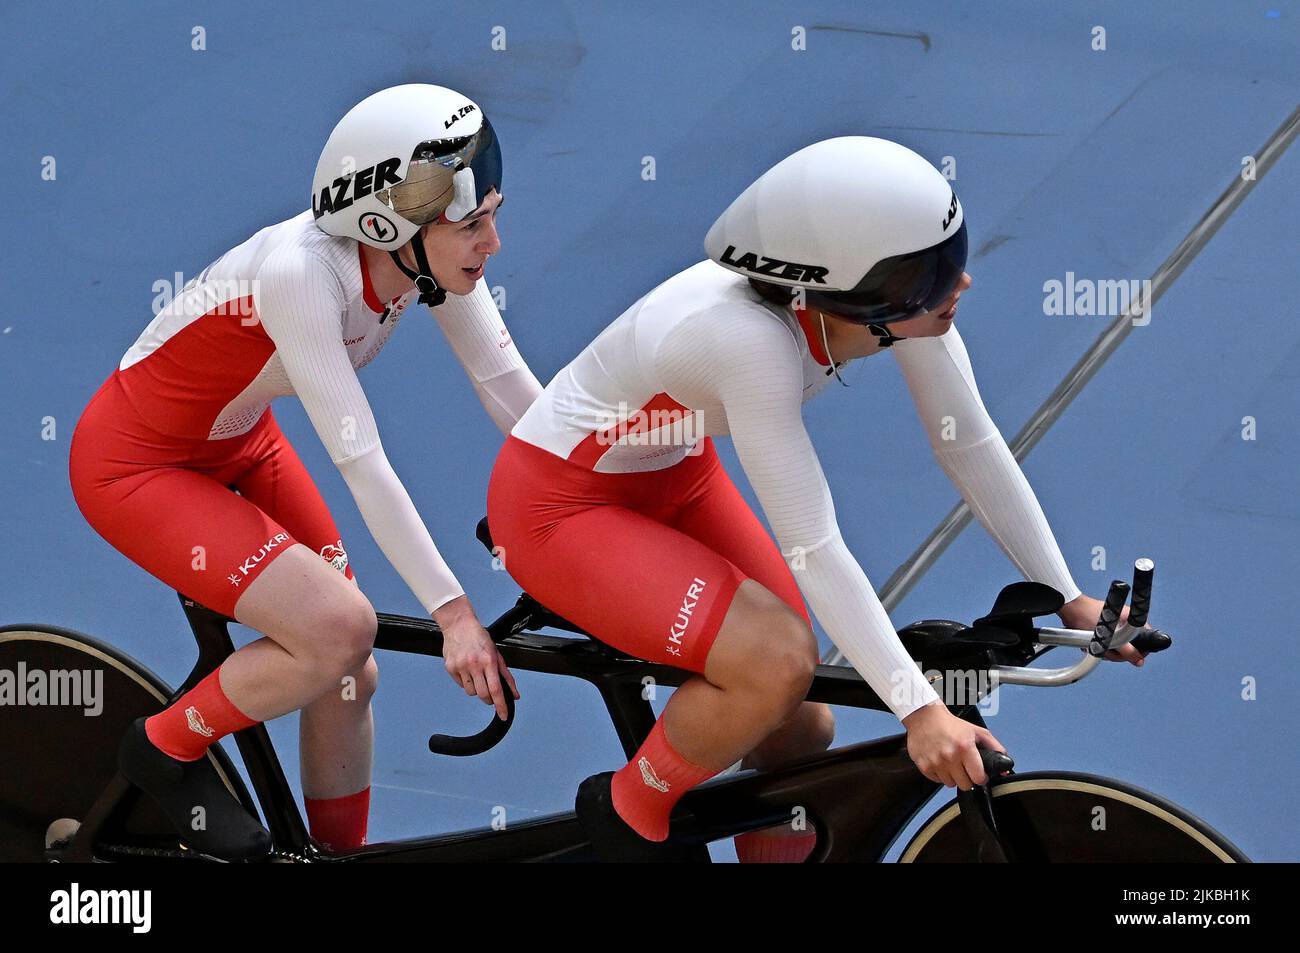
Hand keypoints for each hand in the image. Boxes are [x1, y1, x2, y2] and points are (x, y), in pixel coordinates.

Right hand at [433, 596, 519, 718]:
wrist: (458, 625)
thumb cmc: (479, 637)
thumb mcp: (497, 654)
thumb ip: (506, 676)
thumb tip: (514, 694)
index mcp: (488, 661)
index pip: (496, 690)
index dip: (501, 706)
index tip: (503, 715)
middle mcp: (474, 665)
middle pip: (483, 695)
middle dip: (489, 699)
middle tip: (491, 695)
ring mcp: (460, 667)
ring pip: (471, 692)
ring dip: (477, 690)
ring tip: (478, 675)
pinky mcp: (450, 668)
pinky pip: (461, 685)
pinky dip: (467, 683)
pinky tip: (468, 670)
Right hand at [901, 702, 1003, 789]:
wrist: (924, 716)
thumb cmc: (950, 724)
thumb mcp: (976, 731)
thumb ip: (994, 748)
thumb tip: (1004, 766)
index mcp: (965, 747)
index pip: (978, 778)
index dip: (981, 777)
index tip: (979, 774)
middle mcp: (950, 756)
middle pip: (965, 785)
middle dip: (967, 778)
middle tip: (964, 767)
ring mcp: (935, 762)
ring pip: (950, 784)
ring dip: (952, 776)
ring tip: (950, 762)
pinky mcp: (924, 766)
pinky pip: (937, 781)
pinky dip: (940, 774)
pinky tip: (940, 762)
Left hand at [1059, 594, 1146, 666]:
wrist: (1069, 610)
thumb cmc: (1087, 617)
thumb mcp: (1110, 637)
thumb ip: (1127, 651)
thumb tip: (1139, 661)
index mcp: (1132, 619)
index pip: (1147, 639)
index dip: (1140, 650)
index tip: (1130, 655)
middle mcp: (1126, 622)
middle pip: (1131, 647)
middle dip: (1117, 652)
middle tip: (1107, 649)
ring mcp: (1116, 627)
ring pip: (1118, 648)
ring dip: (1107, 651)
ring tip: (1096, 644)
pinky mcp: (1106, 631)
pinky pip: (1108, 645)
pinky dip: (1101, 647)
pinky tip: (1091, 643)